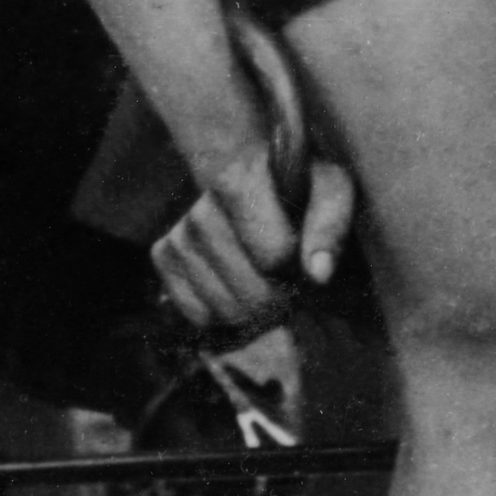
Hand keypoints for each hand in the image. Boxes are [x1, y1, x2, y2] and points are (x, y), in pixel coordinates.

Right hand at [151, 140, 356, 343]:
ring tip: (266, 285)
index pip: (273, 257)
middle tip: (288, 281)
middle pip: (251, 293)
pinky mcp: (163, 257)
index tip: (301, 256)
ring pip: (224, 309)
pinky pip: (198, 315)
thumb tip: (318, 273)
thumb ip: (329, 225)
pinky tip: (238, 290)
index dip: (295, 268)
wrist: (257, 183)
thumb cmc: (301, 189)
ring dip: (255, 312)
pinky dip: (225, 315)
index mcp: (239, 179)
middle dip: (279, 298)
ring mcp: (179, 235)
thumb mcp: (331, 191)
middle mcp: (200, 208)